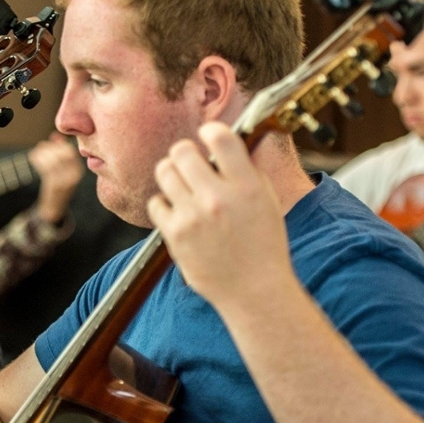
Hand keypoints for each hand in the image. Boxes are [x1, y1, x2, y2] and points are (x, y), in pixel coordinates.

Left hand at [30, 133, 83, 223]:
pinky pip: (46, 169)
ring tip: (36, 152)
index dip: (59, 144)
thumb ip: (61, 151)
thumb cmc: (59, 182)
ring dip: (42, 153)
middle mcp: (75, 176)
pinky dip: (38, 160)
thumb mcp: (64, 167)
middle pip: (62, 155)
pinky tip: (32, 157)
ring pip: (53, 161)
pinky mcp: (54, 187)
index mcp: (79, 170)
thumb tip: (55, 135)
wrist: (55, 206)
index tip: (51, 140)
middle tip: (40, 146)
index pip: (70, 151)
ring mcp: (65, 182)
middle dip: (50, 148)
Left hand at [147, 122, 298, 308]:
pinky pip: (156, 202)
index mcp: (246, 186)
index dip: (210, 131)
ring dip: (173, 175)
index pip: (219, 136)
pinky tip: (178, 212)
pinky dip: (164, 204)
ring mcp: (193, 217)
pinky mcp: (174, 235)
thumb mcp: (267, 201)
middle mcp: (218, 198)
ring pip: (164, 171)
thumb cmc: (264, 246)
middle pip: (182, 150)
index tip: (208, 137)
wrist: (255, 291)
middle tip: (192, 165)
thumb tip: (223, 144)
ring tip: (183, 187)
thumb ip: (246, 171)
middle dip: (186, 154)